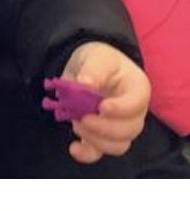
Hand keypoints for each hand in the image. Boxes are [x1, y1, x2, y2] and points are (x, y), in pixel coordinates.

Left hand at [61, 41, 150, 163]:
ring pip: (118, 145)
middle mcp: (135, 112)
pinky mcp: (103, 136)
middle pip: (129, 130)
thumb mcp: (97, 56)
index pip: (137, 103)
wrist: (89, 67)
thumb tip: (86, 84)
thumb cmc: (99, 60)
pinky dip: (86, 154)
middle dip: (104, 127)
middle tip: (83, 117)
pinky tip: (73, 147)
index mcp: (137, 88)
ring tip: (77, 124)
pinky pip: (100, 153)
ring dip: (96, 140)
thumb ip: (93, 69)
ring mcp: (121, 127)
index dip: (121, 109)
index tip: (101, 107)